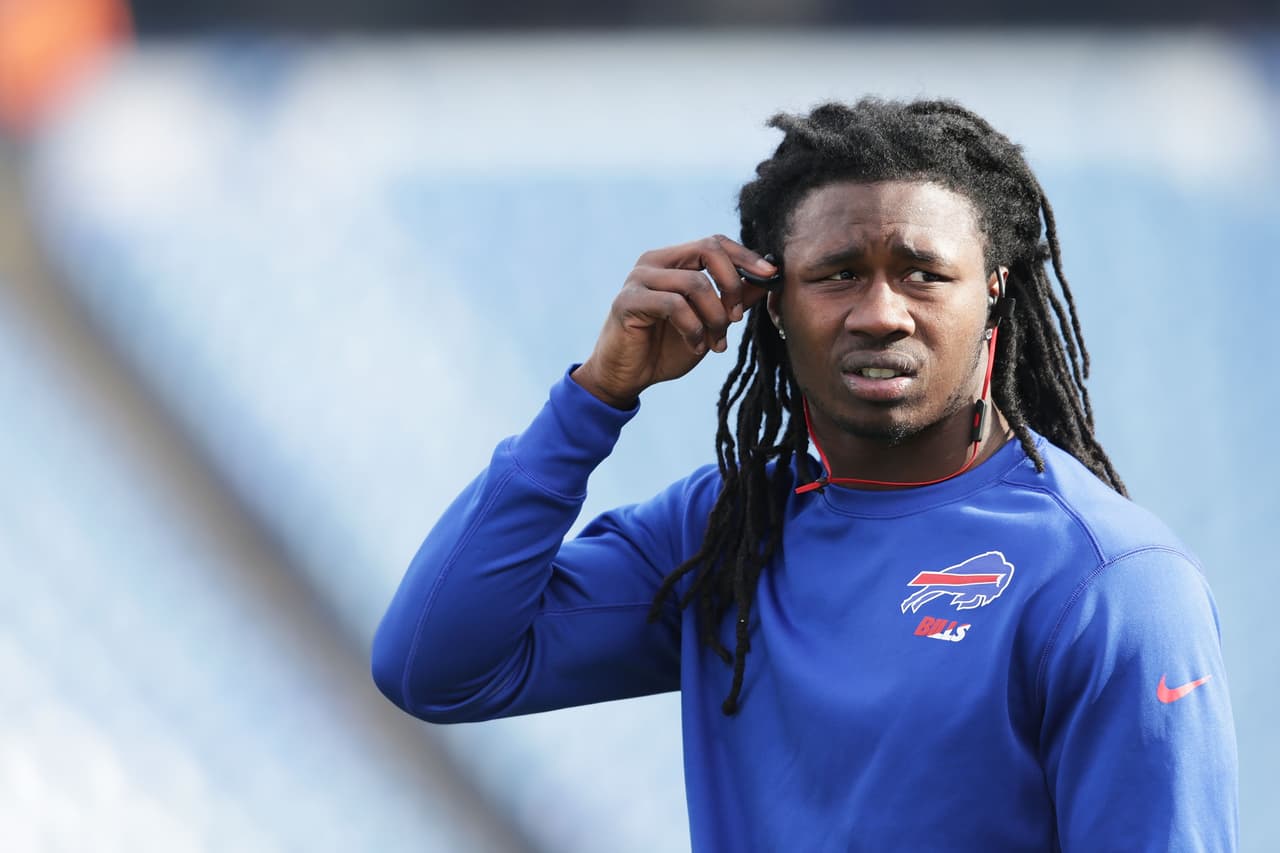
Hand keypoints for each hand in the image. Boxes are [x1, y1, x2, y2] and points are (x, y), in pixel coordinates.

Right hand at [572, 235, 777, 407]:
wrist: (628, 376)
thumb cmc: (666, 347)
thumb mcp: (710, 322)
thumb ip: (733, 300)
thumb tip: (766, 280)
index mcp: (673, 260)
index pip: (715, 242)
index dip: (746, 256)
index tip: (770, 276)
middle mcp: (654, 262)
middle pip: (708, 249)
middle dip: (732, 284)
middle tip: (736, 318)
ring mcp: (639, 278)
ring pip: (696, 283)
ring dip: (715, 318)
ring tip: (715, 343)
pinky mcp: (628, 300)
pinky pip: (675, 305)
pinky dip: (694, 329)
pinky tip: (696, 346)